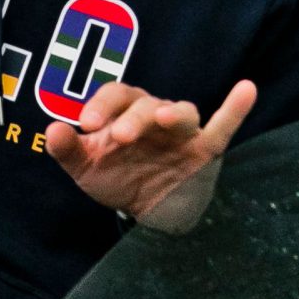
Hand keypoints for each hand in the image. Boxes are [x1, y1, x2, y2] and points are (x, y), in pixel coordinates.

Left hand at [47, 79, 256, 230]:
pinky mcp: (206, 149)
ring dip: (170, 114)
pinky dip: (235, 108)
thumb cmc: (117, 177)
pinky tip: (247, 88)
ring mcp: (180, 131)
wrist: (148, 210)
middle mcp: (153, 115)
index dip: (101, 105)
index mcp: (124, 112)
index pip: (114, 97)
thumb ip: (68, 150)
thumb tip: (51, 130)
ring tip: (160, 119)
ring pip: (180, 112)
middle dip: (131, 118)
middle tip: (118, 137)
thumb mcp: (86, 168)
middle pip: (145, 104)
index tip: (85, 125)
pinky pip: (223, 126)